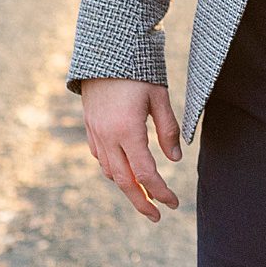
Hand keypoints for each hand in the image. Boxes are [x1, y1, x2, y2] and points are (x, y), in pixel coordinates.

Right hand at [80, 78, 181, 221]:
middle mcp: (108, 137)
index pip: (145, 174)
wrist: (105, 51)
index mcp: (127, 131)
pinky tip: (125, 171)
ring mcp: (96, 133)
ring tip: (144, 195)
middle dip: (141, 202)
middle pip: (124, 182)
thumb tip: (175, 159)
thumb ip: (168, 129)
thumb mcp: (159, 97)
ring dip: (127, 187)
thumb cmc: (138, 71)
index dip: (160, 192)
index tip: (174, 203)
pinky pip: (101, 158)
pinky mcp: (90, 127)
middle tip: (157, 215)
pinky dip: (114, 170)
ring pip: (110, 172)